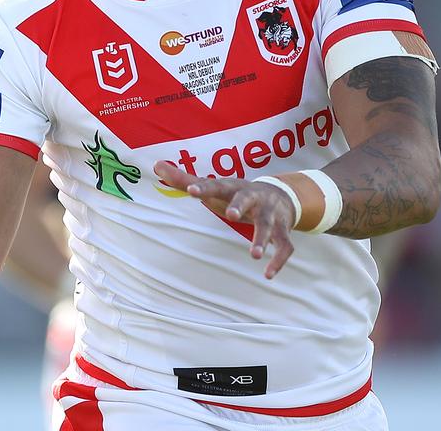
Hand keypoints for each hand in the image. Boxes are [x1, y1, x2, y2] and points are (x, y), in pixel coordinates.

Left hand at [154, 162, 295, 278]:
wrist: (281, 194)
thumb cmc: (236, 192)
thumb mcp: (213, 186)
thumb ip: (184, 179)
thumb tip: (156, 165)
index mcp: (232, 187)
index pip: (216, 185)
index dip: (204, 187)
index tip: (191, 190)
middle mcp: (253, 197)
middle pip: (247, 198)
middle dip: (240, 205)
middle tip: (231, 215)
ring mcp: (270, 213)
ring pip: (268, 225)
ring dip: (262, 239)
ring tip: (254, 255)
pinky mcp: (283, 230)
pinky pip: (285, 246)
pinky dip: (278, 260)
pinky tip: (268, 275)